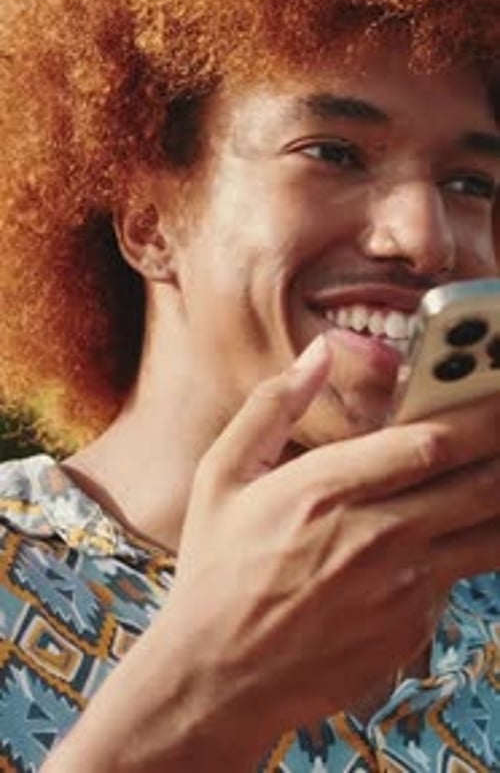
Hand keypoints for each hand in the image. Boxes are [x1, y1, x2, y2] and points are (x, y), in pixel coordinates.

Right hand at [170, 334, 499, 738]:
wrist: (217, 676)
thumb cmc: (216, 569)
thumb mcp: (221, 476)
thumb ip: (271, 406)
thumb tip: (318, 354)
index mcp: (326, 489)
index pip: (431, 441)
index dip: (480, 413)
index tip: (497, 390)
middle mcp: (375, 537)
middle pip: (479, 483)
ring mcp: (401, 589)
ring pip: (489, 533)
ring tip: (498, 473)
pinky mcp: (412, 629)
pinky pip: (461, 576)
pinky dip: (471, 545)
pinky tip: (459, 528)